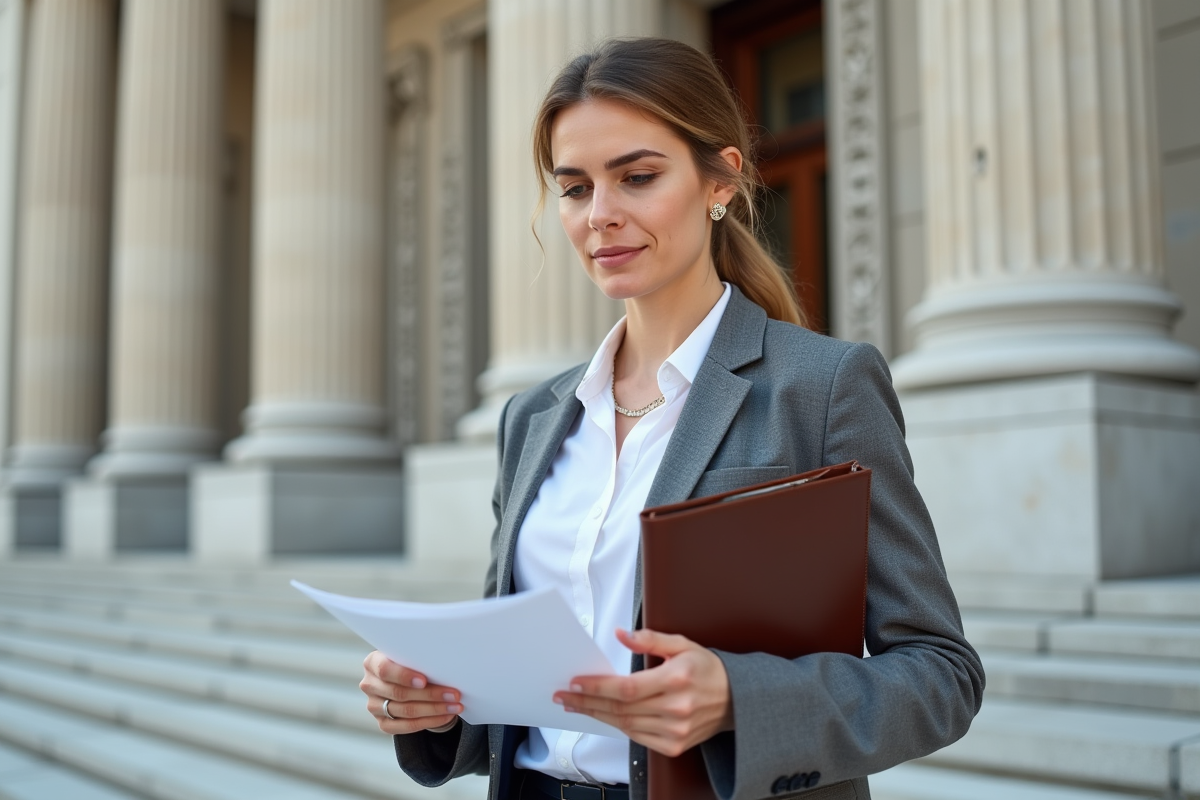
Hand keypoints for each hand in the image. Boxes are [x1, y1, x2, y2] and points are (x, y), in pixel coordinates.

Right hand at [360, 651, 462, 733]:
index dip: (404, 676)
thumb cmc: (412, 662)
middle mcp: (370, 685)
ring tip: (455, 706)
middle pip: (399, 693)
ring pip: (406, 711)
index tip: (424, 680)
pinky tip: (446, 716)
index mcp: (373, 662)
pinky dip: (429, 722)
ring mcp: (374, 706)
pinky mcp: (383, 723)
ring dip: (435, 709)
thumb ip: (418, 658)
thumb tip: (445, 666)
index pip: (385, 670)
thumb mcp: (411, 655)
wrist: (405, 679)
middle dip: (430, 694)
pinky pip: (407, 727)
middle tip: (454, 694)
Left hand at [553, 628, 733, 756]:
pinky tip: (604, 716)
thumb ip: (650, 639)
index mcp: (678, 679)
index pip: (627, 688)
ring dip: (597, 715)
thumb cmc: (707, 670)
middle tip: (565, 695)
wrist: (737, 700)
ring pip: (625, 724)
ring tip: (576, 705)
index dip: (598, 686)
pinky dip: (618, 726)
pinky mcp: (674, 745)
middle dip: (588, 701)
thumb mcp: (683, 645)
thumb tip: (622, 635)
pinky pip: (637, 737)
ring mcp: (676, 731)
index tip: (576, 682)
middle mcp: (677, 708)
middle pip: (621, 708)